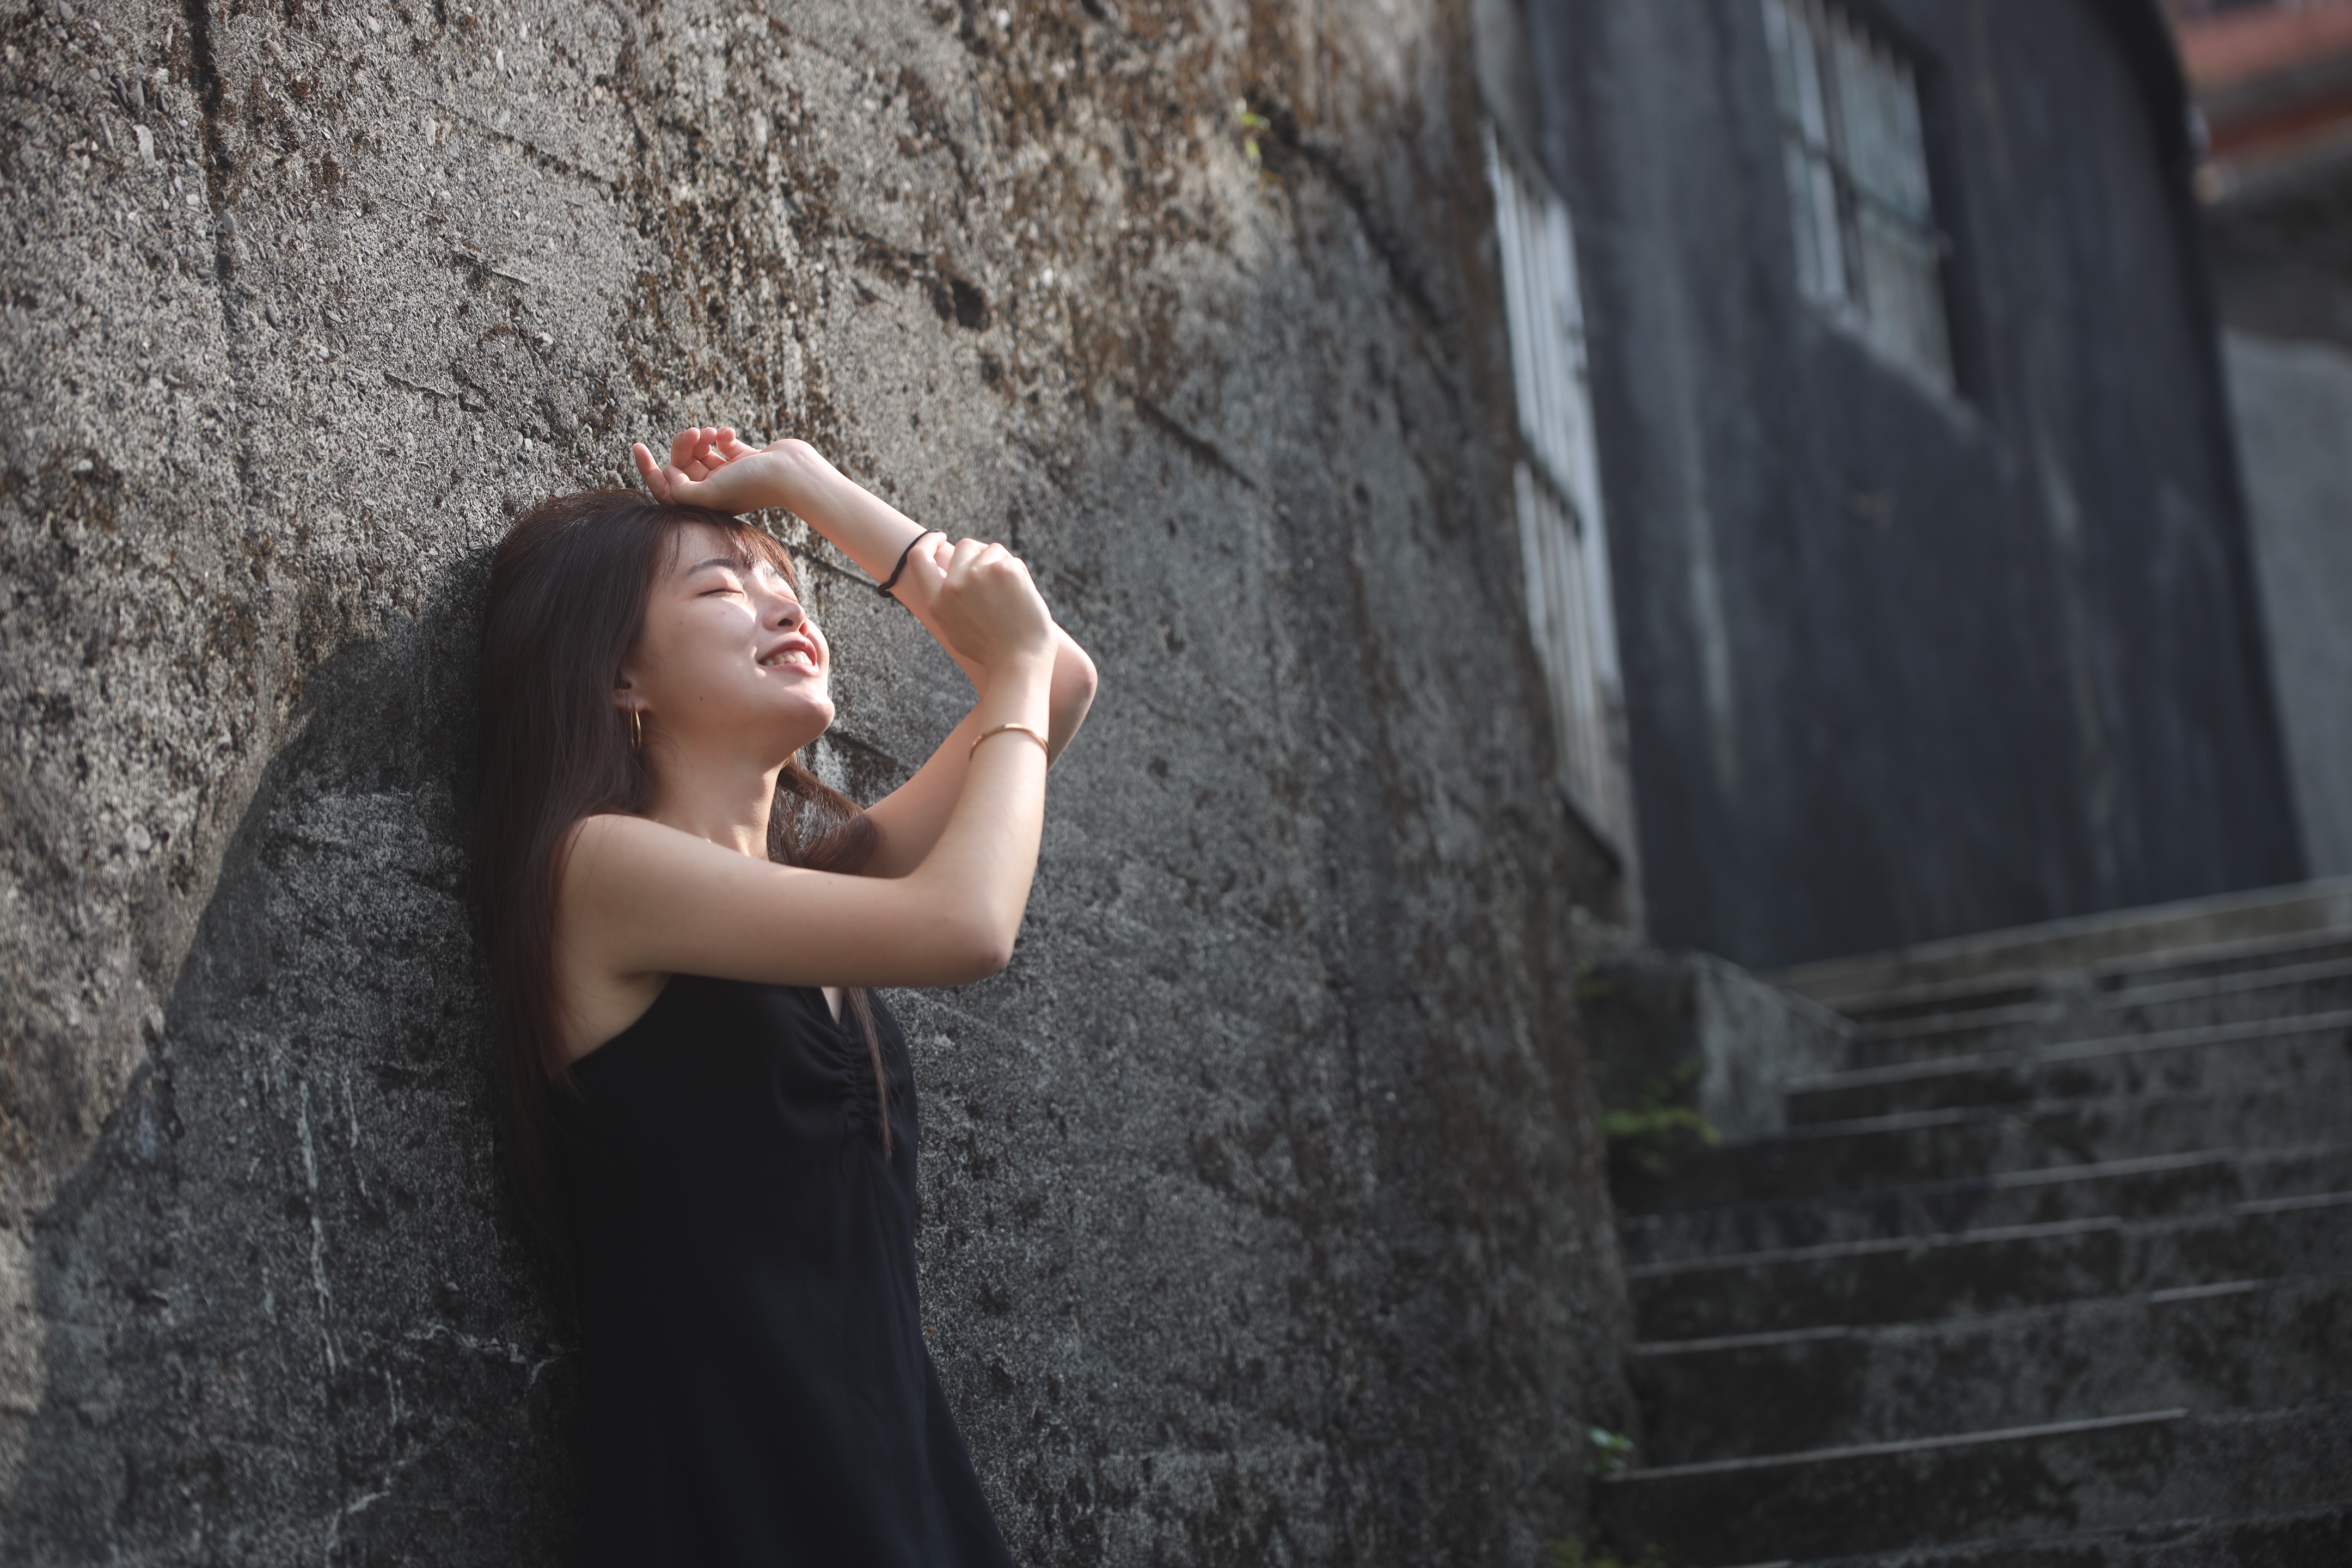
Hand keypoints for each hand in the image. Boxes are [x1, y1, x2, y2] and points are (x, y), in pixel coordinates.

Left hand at [631, 426, 788, 513]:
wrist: (793, 472)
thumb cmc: (753, 485)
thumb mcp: (710, 493)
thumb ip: (681, 491)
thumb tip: (667, 475)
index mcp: (705, 504)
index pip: (667, 490)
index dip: (648, 470)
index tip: (637, 446)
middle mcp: (715, 490)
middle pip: (683, 465)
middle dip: (683, 445)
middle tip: (693, 433)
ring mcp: (730, 474)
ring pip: (701, 451)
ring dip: (701, 438)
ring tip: (711, 432)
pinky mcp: (744, 458)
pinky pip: (722, 443)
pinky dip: (722, 436)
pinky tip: (729, 434)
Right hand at [900, 536, 1054, 673]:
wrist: (1019, 661)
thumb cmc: (991, 651)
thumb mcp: (955, 628)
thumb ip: (947, 600)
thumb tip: (952, 572)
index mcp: (936, 601)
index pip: (918, 557)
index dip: (929, 542)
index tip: (940, 537)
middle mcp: (953, 585)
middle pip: (965, 546)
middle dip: (981, 554)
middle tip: (996, 575)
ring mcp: (978, 574)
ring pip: (992, 550)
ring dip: (1002, 565)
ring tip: (1010, 595)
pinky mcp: (1004, 570)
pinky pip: (1013, 561)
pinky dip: (1020, 575)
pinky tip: (1022, 598)